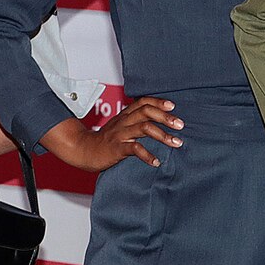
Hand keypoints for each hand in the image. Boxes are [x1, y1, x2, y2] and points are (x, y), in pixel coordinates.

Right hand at [46, 97, 182, 172]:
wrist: (84, 150)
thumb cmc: (106, 140)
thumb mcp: (120, 126)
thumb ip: (136, 121)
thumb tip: (158, 121)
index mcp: (125, 115)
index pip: (142, 102)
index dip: (158, 102)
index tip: (173, 107)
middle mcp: (124, 122)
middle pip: (146, 112)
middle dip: (165, 117)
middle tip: (181, 125)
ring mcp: (120, 134)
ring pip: (144, 128)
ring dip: (163, 135)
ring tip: (176, 143)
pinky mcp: (117, 148)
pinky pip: (134, 149)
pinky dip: (147, 155)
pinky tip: (156, 162)